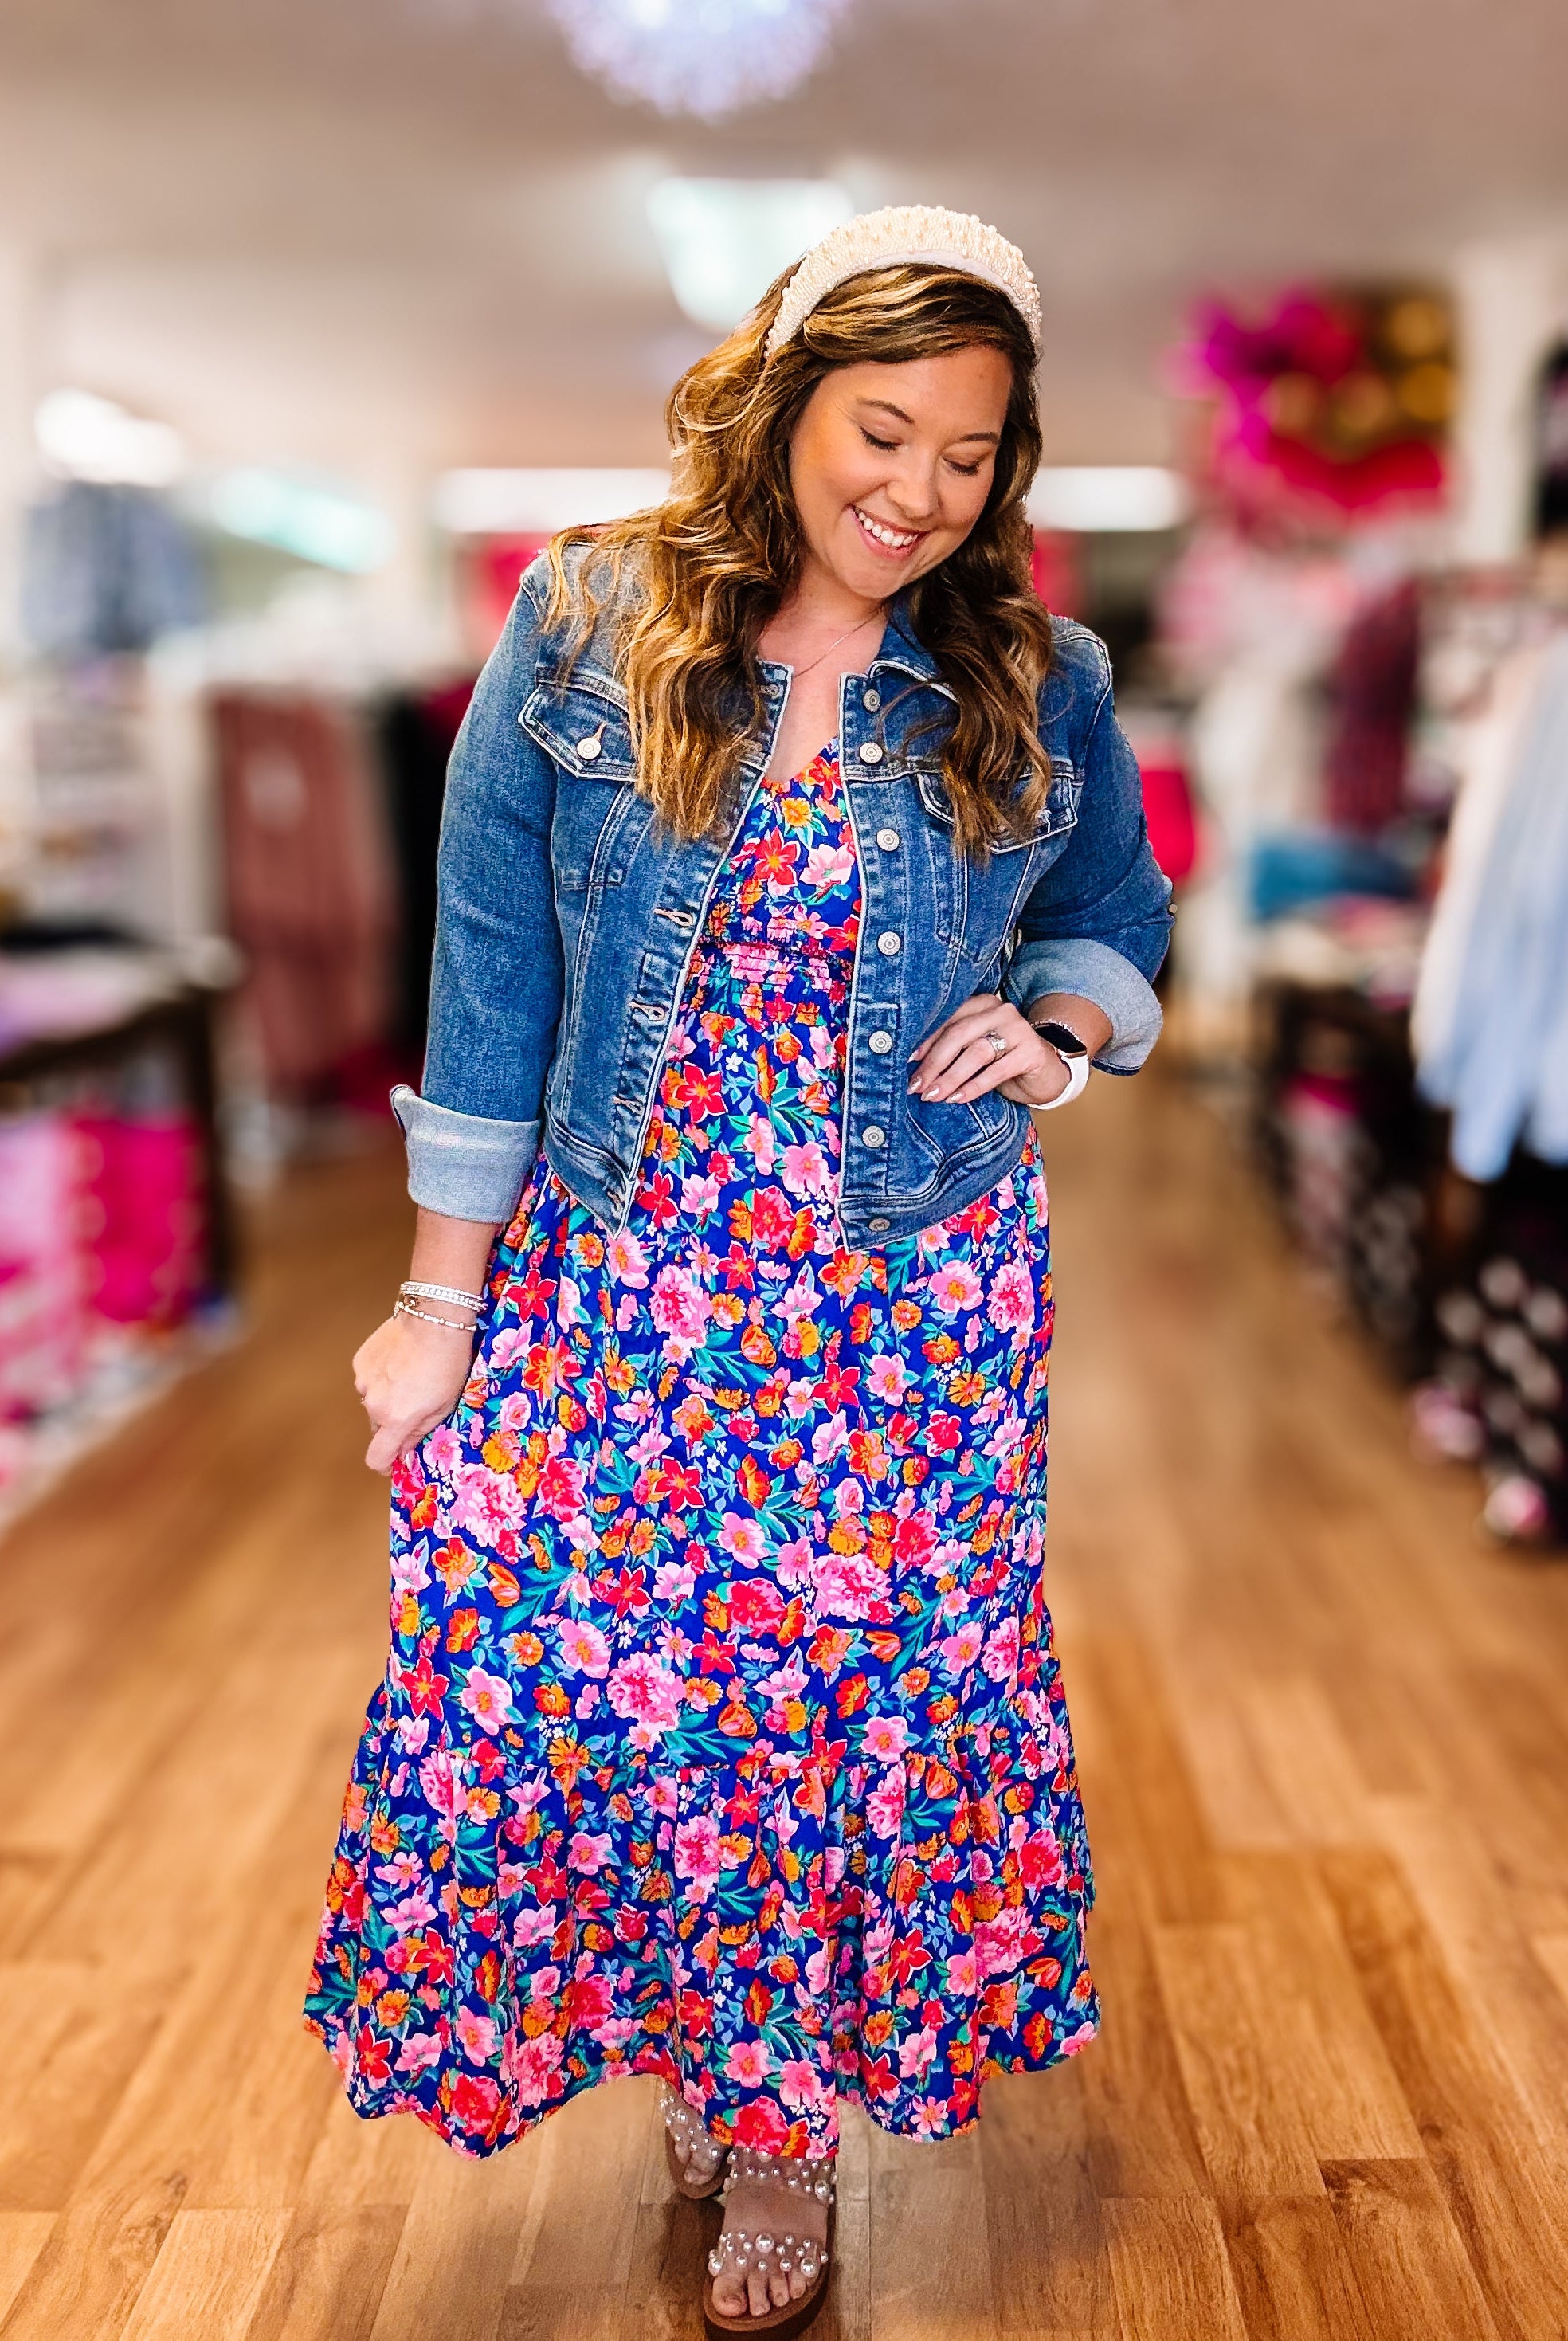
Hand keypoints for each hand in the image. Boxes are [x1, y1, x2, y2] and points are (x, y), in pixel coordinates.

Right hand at [353, 1311, 476, 1473]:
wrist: (433, 1316)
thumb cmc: (448, 1362)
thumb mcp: (445, 1404)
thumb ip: (421, 1432)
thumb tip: (405, 1451)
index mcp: (396, 1419)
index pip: (376, 1458)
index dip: (386, 1464)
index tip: (395, 1462)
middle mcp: (373, 1403)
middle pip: (378, 1427)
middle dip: (393, 1424)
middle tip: (417, 1405)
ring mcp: (363, 1381)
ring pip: (373, 1401)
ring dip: (387, 1397)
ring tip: (411, 1377)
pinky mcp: (360, 1361)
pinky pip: (369, 1379)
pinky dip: (382, 1377)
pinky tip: (401, 1361)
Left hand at [908, 992, 1071, 1108]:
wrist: (1045, 1073)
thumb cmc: (1002, 1061)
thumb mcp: (975, 1049)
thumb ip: (952, 1048)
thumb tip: (914, 1065)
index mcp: (981, 1004)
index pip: (948, 1020)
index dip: (925, 1042)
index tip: (908, 1063)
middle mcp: (1000, 1011)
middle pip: (958, 1035)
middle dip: (934, 1063)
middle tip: (917, 1086)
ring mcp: (1018, 1030)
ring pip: (976, 1052)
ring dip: (950, 1077)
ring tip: (934, 1095)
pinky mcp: (1031, 1052)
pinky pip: (996, 1071)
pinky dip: (973, 1086)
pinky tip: (958, 1098)